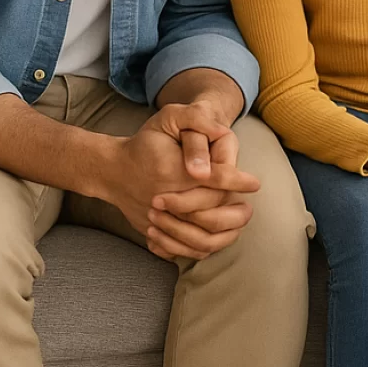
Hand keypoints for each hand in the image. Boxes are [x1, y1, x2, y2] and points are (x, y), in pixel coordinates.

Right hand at [103, 108, 259, 260]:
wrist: (113, 171)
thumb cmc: (145, 142)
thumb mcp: (168, 117)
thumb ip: (196, 117)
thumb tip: (221, 131)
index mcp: (174, 171)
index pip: (215, 179)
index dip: (238, 181)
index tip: (255, 184)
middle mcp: (167, 199)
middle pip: (210, 215)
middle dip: (234, 214)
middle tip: (249, 209)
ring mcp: (159, 220)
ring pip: (198, 238)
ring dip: (223, 235)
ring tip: (238, 224)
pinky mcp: (153, 232)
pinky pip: (182, 249)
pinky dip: (202, 247)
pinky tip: (217, 237)